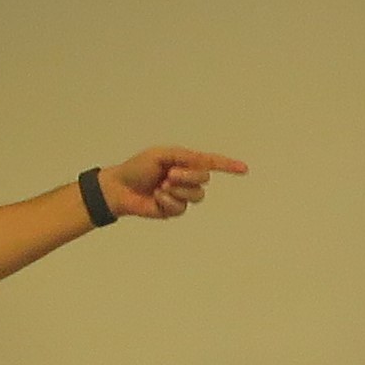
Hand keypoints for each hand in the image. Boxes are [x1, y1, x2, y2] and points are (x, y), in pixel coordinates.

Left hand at [99, 146, 249, 220]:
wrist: (120, 188)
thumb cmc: (138, 168)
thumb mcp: (161, 155)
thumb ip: (184, 156)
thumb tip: (203, 162)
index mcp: (185, 162)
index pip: (212, 163)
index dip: (228, 166)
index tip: (244, 169)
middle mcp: (186, 178)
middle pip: (204, 179)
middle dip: (188, 176)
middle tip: (168, 175)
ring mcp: (181, 195)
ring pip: (196, 196)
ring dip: (178, 190)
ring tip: (161, 186)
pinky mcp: (173, 210)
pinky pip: (181, 208)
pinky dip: (168, 202)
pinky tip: (156, 197)